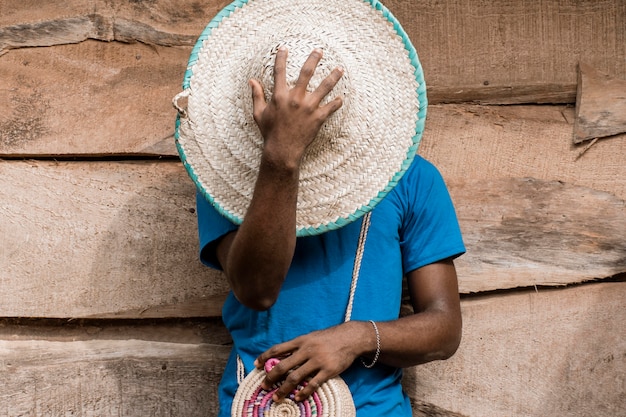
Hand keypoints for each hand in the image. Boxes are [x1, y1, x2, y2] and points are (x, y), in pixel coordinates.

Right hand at [249, 47, 343, 166]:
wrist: (282, 151)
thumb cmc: (270, 133)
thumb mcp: (259, 114)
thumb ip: (257, 95)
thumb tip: (251, 81)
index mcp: (279, 96)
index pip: (279, 71)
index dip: (281, 57)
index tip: (284, 47)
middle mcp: (295, 98)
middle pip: (306, 73)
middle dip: (313, 59)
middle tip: (319, 50)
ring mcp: (308, 108)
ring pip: (324, 87)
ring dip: (333, 77)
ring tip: (340, 69)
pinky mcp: (318, 118)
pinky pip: (331, 107)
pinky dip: (337, 103)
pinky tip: (341, 98)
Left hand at [254, 321, 370, 401]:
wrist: (350, 337)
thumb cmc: (329, 337)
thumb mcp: (311, 337)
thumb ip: (298, 346)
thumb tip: (282, 355)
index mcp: (301, 340)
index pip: (278, 348)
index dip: (265, 357)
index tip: (257, 365)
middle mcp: (307, 350)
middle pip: (283, 366)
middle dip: (271, 377)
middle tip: (264, 386)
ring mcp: (317, 361)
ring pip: (295, 377)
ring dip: (283, 389)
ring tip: (276, 397)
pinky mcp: (328, 370)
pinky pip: (313, 384)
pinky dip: (303, 392)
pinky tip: (297, 398)